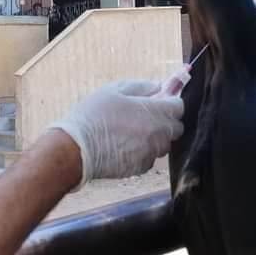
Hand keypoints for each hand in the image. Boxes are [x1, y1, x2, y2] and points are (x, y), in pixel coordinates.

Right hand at [49, 80, 183, 188]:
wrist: (76, 149)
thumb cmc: (93, 116)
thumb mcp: (114, 90)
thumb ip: (142, 86)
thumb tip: (158, 86)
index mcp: (155, 112)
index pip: (179, 106)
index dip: (170, 102)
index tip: (159, 101)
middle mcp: (159, 135)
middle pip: (176, 127)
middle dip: (166, 120)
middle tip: (145, 116)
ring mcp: (151, 153)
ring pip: (164, 144)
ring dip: (156, 137)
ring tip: (132, 132)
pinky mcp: (141, 168)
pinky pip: (150, 157)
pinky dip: (143, 151)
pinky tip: (125, 146)